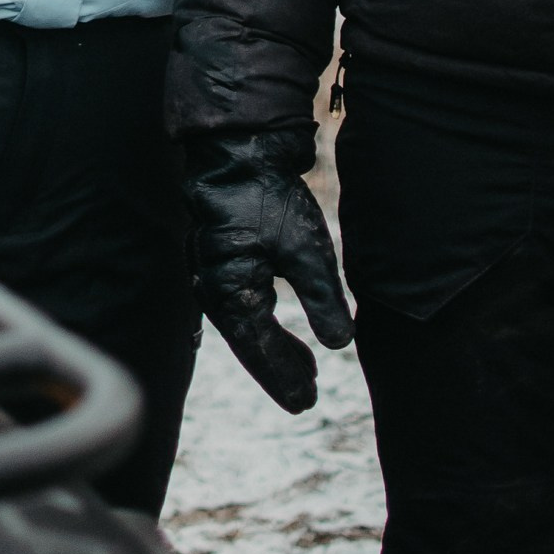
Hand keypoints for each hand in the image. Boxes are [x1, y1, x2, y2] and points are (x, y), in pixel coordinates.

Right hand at [186, 125, 354, 413]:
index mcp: (233, 293)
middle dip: (279, 369)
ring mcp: (213, 272)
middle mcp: (215, 289)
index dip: (283, 378)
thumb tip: (340, 345)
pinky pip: (240, 304)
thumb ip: (323, 301)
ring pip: (245, 324)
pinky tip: (274, 326)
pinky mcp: (221, 257)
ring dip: (273, 347)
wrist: (237, 150)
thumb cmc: (269, 199)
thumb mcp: (307, 251)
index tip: (305, 403)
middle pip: (249, 343)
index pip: (260, 350)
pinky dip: (262, 322)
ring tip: (307, 367)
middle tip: (308, 395)